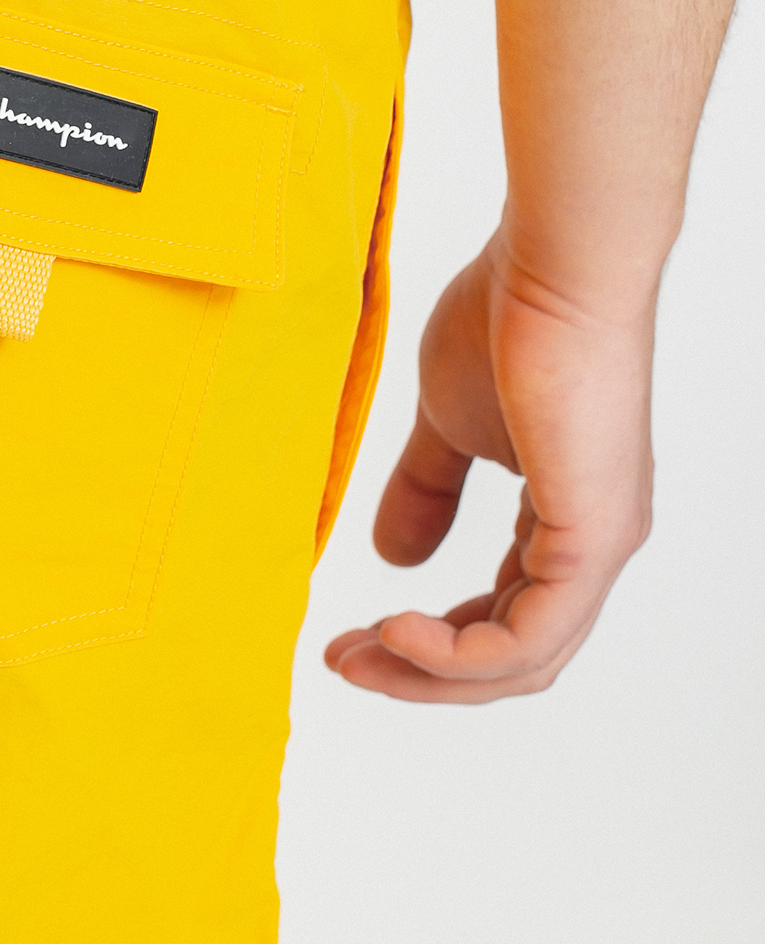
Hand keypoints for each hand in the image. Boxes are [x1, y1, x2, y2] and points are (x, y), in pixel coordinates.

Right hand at [324, 227, 654, 702]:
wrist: (551, 268)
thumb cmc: (509, 316)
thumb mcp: (447, 425)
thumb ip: (426, 490)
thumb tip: (393, 558)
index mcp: (563, 521)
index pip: (502, 620)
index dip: (427, 644)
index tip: (352, 635)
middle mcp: (592, 544)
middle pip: (510, 659)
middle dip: (420, 675)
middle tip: (344, 662)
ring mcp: (599, 545)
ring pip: (519, 663)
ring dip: (429, 674)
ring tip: (359, 654)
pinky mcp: (592, 538)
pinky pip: (525, 639)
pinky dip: (456, 655)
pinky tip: (398, 630)